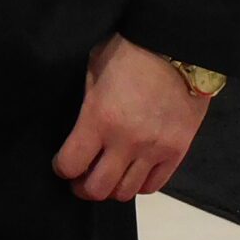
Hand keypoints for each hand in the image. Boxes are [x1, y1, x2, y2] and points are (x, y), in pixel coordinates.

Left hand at [52, 32, 208, 201]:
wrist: (178, 46)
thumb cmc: (131, 51)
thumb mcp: (94, 70)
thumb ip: (87, 105)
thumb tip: (79, 128)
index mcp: (99, 118)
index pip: (72, 163)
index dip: (62, 168)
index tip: (62, 165)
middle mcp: (126, 141)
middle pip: (98, 188)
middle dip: (83, 187)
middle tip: (80, 180)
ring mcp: (154, 149)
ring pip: (126, 193)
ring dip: (112, 189)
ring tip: (107, 177)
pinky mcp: (177, 152)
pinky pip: (154, 185)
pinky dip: (139, 184)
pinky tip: (132, 173)